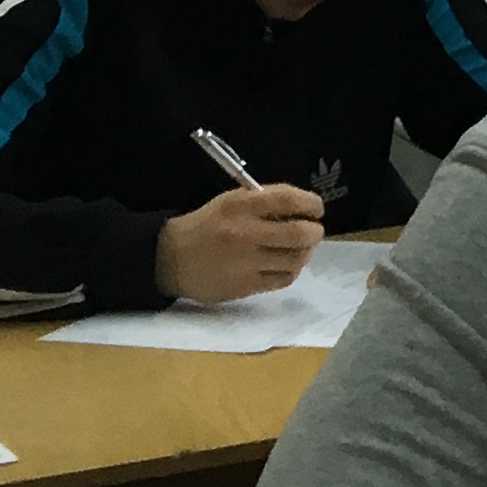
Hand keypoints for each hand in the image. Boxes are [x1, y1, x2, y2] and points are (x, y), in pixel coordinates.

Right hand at [154, 183, 326, 301]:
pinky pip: (282, 279)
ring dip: (305, 253)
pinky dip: (291, 270)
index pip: (288, 199)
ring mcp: (246, 262)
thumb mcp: (230, 201)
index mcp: (240, 205)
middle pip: (299, 233)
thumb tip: (301, 208)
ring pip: (295, 259)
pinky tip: (286, 264)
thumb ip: (263, 202)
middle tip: (314, 230)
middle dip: (314, 231)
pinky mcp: (244, 286)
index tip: (316, 208)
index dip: (311, 203)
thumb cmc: (205, 226)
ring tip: (300, 249)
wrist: (170, 259)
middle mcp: (245, 233)